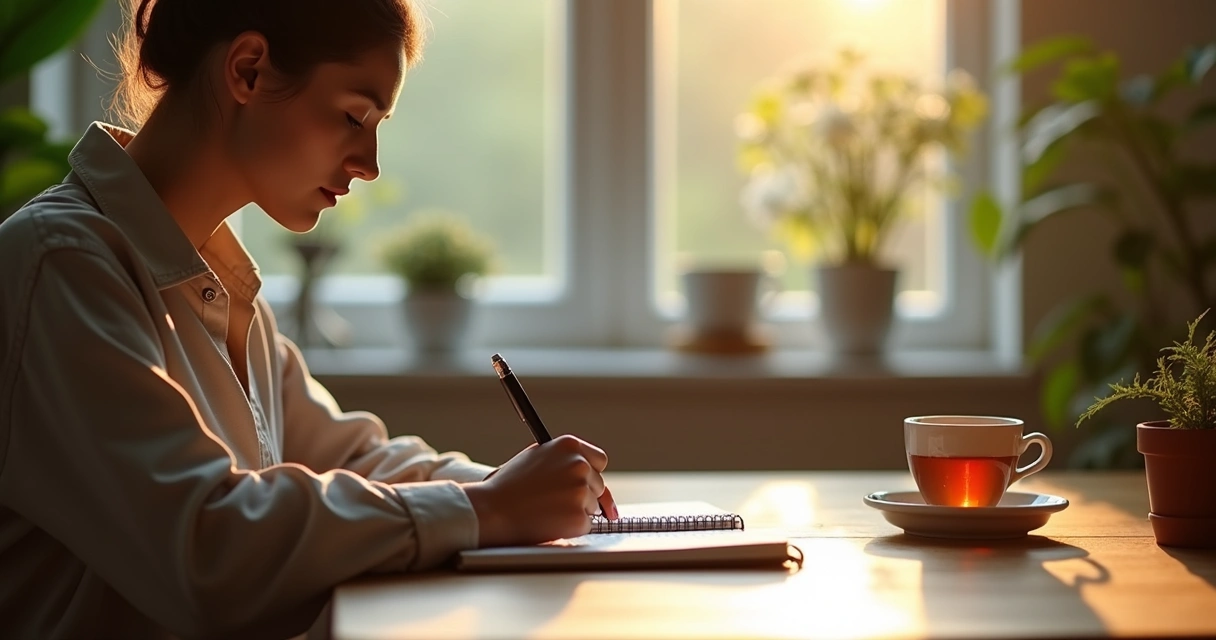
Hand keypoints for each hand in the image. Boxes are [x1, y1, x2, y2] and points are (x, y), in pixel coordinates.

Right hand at [463, 435, 618, 547]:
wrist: (491, 510)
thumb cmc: (508, 486)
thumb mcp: (536, 458)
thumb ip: (563, 461)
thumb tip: (590, 475)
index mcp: (569, 445)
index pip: (599, 459)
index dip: (591, 473)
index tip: (584, 482)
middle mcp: (580, 465)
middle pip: (598, 485)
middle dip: (583, 494)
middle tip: (553, 500)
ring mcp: (581, 491)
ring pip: (593, 507)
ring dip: (576, 511)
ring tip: (545, 509)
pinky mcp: (579, 517)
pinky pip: (585, 525)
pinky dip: (571, 528)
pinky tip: (548, 522)